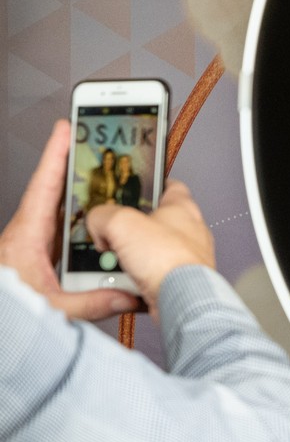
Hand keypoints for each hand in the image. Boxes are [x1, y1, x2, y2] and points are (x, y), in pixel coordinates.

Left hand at [0, 120, 139, 318]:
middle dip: (76, 168)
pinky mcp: (41, 259)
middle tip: (97, 146)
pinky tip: (105, 227)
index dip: (56, 154)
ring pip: (63, 213)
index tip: (67, 127)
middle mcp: (29, 236)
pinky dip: (85, 225)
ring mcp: (36, 247)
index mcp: (26, 237)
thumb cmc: (7, 315)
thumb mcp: (52, 310)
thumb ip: (91, 303)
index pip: (44, 186)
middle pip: (56, 192)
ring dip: (85, 198)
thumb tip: (126, 294)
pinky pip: (67, 234)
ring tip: (111, 181)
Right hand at [87, 179, 214, 320]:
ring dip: (129, 259)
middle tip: (111, 235)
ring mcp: (186, 258)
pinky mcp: (179, 281)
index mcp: (183, 208)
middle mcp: (189, 232)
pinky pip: (150, 276)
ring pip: (149, 253)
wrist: (181, 299)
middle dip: (128, 231)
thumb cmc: (168, 259)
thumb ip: (104, 215)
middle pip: (153, 223)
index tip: (136, 188)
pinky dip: (135, 280)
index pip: (170, 186)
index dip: (151, 185)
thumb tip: (97, 222)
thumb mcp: (122, 223)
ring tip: (113, 263)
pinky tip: (124, 284)